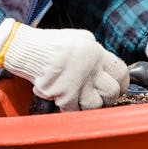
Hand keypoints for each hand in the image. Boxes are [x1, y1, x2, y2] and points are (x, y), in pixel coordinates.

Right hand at [0, 23, 128, 110]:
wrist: (26, 49)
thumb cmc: (51, 43)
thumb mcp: (80, 37)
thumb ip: (96, 50)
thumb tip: (107, 66)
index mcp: (95, 53)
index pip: (121, 73)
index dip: (122, 82)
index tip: (117, 86)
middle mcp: (90, 69)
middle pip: (112, 92)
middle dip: (108, 96)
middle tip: (98, 94)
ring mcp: (77, 84)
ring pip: (96, 105)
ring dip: (89, 104)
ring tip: (80, 96)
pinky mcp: (64, 96)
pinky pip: (76, 111)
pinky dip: (72, 109)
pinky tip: (66, 100)